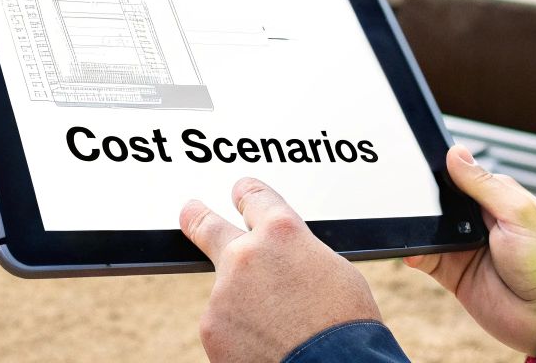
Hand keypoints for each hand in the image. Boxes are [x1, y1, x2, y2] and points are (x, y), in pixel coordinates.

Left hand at [181, 178, 382, 362]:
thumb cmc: (345, 325)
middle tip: (189, 211)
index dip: (246, 195)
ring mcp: (223, 292)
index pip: (254, 197)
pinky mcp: (211, 327)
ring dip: (242, 301)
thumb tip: (283, 259)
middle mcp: (245, 255)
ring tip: (276, 324)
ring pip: (227, 290)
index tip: (240, 193)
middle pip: (207, 227)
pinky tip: (266, 343)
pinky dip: (240, 333)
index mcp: (281, 232)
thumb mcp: (333, 270)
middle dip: (197, 217)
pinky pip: (224, 324)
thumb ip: (296, 253)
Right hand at [405, 146, 535, 357]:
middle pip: (442, 201)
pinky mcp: (454, 274)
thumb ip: (484, 185)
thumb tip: (456, 153)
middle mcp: (481, 221)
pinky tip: (411, 249)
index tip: (420, 163)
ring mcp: (466, 247)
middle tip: (409, 195)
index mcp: (500, 199)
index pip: (464, 176)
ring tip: (407, 220)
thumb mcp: (519, 214)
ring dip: (418, 225)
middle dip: (426, 198)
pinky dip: (414, 251)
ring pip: (431, 228)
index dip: (443, 170)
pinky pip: (426, 257)